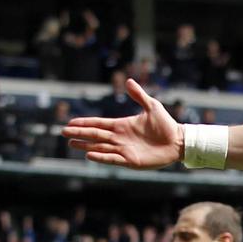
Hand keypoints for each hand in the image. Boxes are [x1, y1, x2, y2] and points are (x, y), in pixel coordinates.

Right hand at [62, 79, 181, 168]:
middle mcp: (119, 138)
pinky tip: (89, 155)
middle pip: (95, 135)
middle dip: (80, 134)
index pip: (98, 124)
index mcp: (122, 125)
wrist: (178, 141)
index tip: (71, 122)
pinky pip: (112, 159)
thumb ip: (139, 95)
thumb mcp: (152, 106)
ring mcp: (123, 149)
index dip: (85, 123)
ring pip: (99, 147)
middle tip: (64, 132)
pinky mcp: (130, 160)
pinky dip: (101, 157)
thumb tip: (128, 81)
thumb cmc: (166, 124)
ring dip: (85, 146)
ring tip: (71, 144)